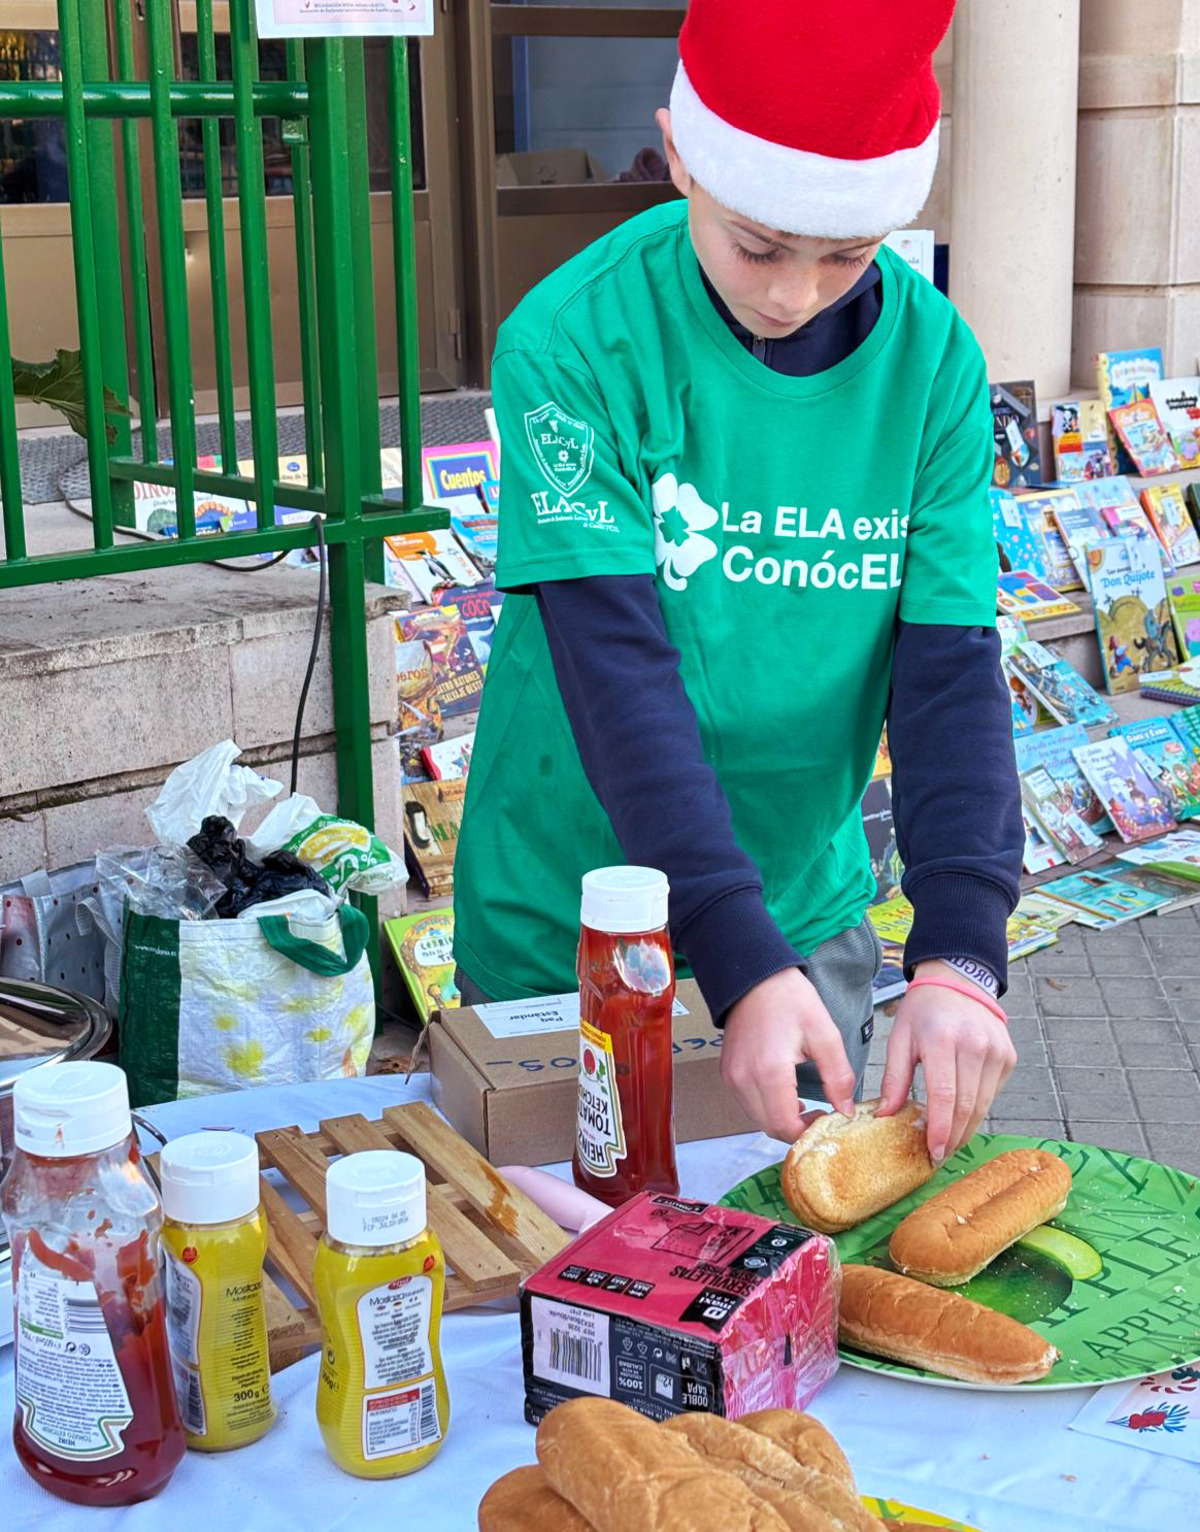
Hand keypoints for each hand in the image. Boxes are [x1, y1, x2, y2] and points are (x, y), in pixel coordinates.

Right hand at [721, 968, 856, 1140]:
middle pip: (770, 1127)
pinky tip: (784, 1094)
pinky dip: (766, 1108)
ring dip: (781, 1119)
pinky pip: (747, 1104)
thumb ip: (838, 1077)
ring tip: (803, 1106)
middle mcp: (744, 1078)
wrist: (756, 978)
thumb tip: (846, 1111)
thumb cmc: (790, 1000)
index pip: (785, 1126)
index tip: (826, 1120)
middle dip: (796, 1130)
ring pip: (757, 1119)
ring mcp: (732, 1077)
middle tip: (818, 1116)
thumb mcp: (825, 1034)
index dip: (808, 1132)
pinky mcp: (728, 1073)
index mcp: (770, 1071)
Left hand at [878, 961, 1017, 1164]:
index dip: (939, 1128)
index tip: (932, 1152)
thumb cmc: (923, 1011)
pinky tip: (962, 1117)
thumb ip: (894, 1078)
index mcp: (942, 1040)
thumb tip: (885, 1115)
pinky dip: (978, 1109)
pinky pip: (992, 1093)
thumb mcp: (900, 1038)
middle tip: (939, 1155)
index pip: (944, 1095)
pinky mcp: (1008, 1056)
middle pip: (967, 1106)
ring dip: (966, 1129)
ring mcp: (996, 1051)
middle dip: (953, 1137)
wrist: (958, 981)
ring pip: (984, 1105)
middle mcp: (974, 1045)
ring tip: (949, 1143)